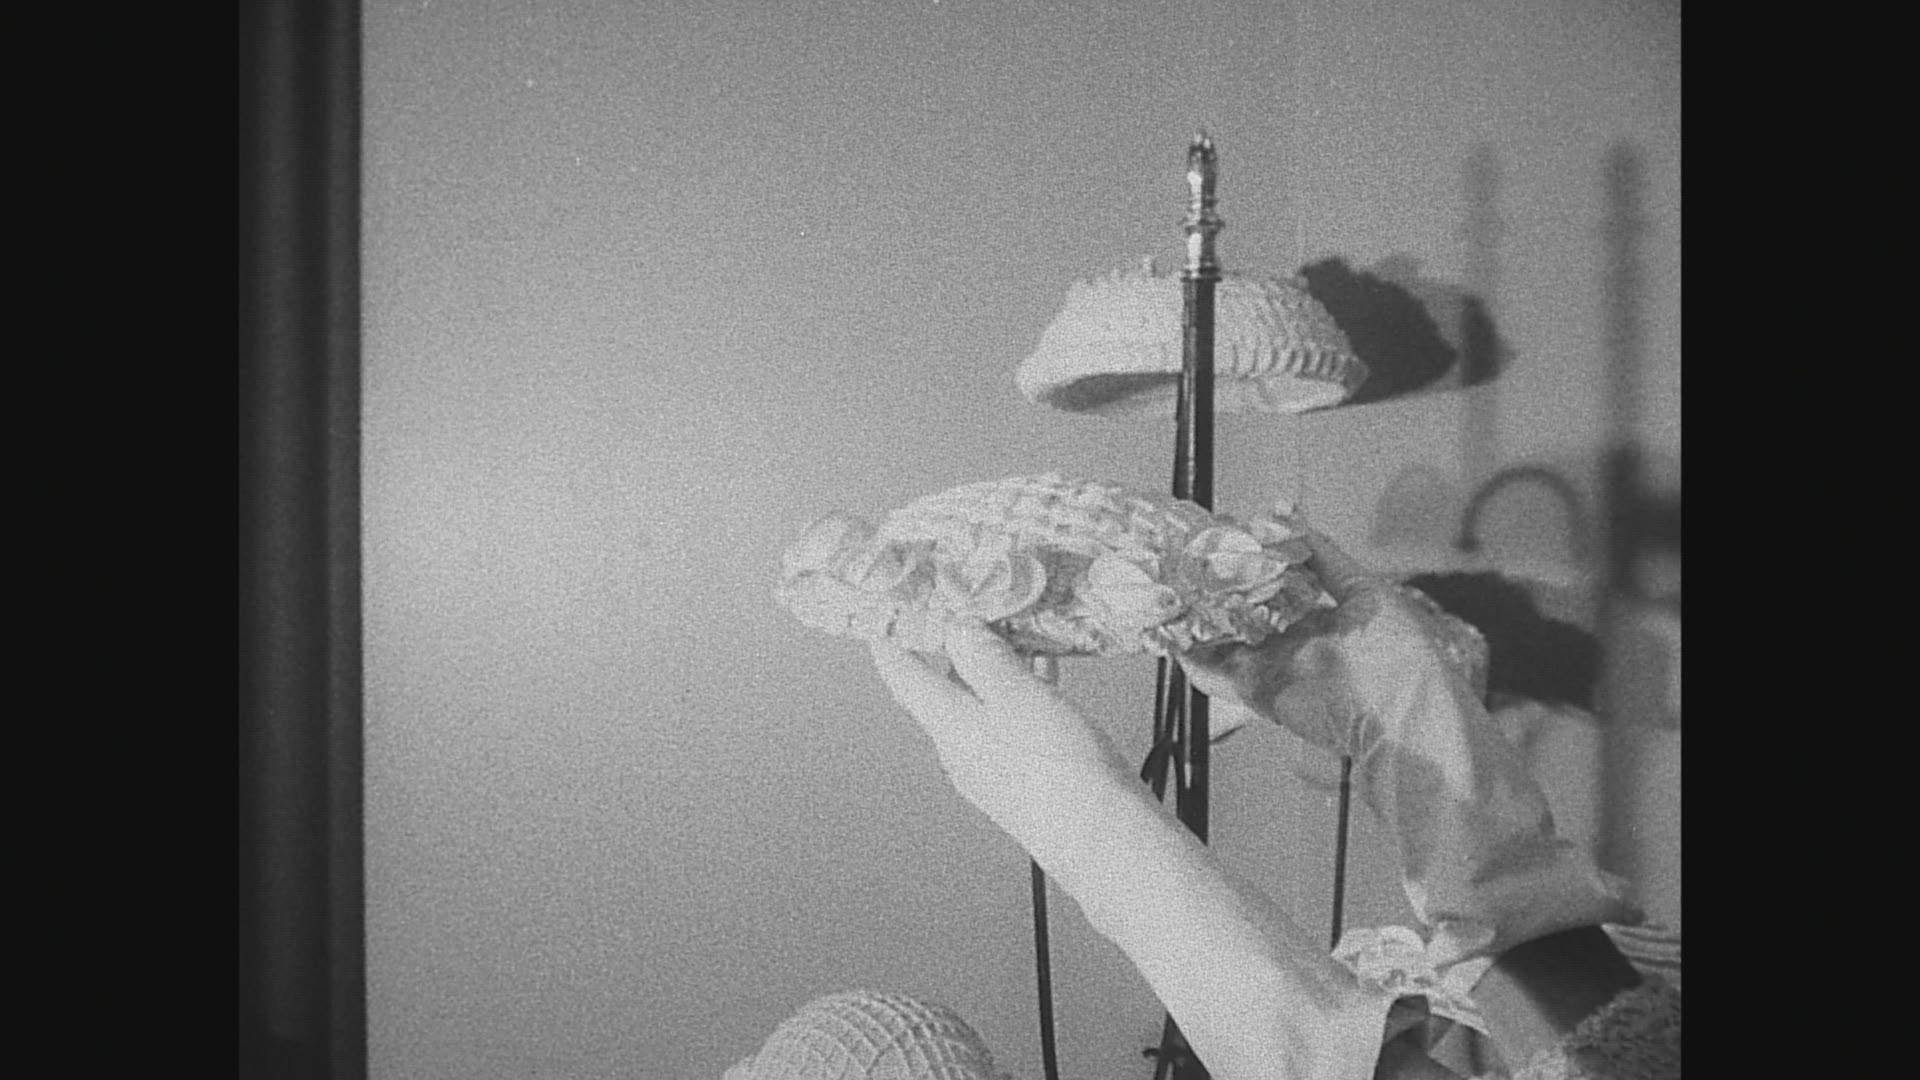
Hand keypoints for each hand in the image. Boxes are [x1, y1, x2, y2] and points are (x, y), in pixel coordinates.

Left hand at [868, 621, 1121, 779]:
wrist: (1104, 835)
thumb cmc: (1056, 769)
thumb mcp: (1017, 695)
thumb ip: (984, 658)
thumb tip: (957, 630)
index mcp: (948, 727)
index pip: (902, 676)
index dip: (892, 640)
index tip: (888, 612)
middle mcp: (962, 749)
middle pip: (943, 687)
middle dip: (952, 645)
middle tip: (963, 604)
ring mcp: (994, 765)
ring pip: (984, 702)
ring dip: (995, 666)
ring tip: (1013, 626)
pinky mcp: (1027, 775)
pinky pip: (1014, 719)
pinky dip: (1024, 689)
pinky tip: (1048, 670)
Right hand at [1176, 525, 1432, 756]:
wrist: (1398, 717)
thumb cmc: (1399, 658)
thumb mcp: (1365, 592)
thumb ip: (1324, 557)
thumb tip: (1290, 516)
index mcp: (1319, 613)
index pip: (1273, 580)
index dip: (1248, 557)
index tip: (1223, 533)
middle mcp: (1292, 638)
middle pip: (1242, 607)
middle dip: (1214, 584)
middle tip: (1185, 556)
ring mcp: (1272, 665)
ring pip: (1221, 637)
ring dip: (1194, 616)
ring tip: (1167, 586)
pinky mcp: (1255, 691)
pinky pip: (1214, 673)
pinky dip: (1188, 655)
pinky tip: (1168, 629)